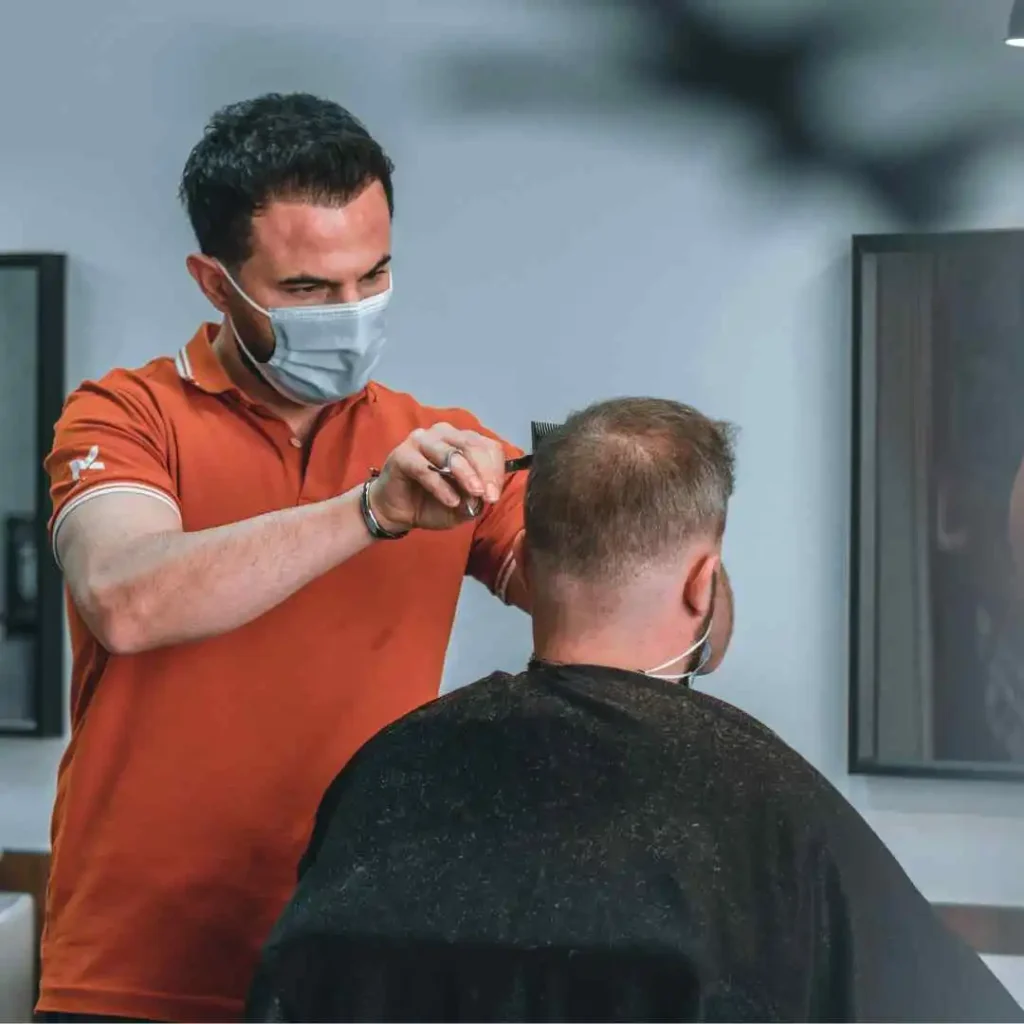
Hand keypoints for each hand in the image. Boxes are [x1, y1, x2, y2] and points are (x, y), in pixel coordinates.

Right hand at [368, 423, 506, 533]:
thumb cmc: (432, 502)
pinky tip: (451, 501)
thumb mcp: (462, 505)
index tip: (495, 496)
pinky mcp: (402, 454)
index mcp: (462, 441)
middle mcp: (444, 434)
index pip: (487, 447)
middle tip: (490, 497)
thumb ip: (475, 498)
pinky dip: (441, 486)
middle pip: (472, 446)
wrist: (398, 511)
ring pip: (450, 453)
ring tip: (475, 494)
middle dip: (485, 472)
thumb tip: (487, 494)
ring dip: (466, 475)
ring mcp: (422, 441)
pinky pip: (425, 469)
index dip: (495, 470)